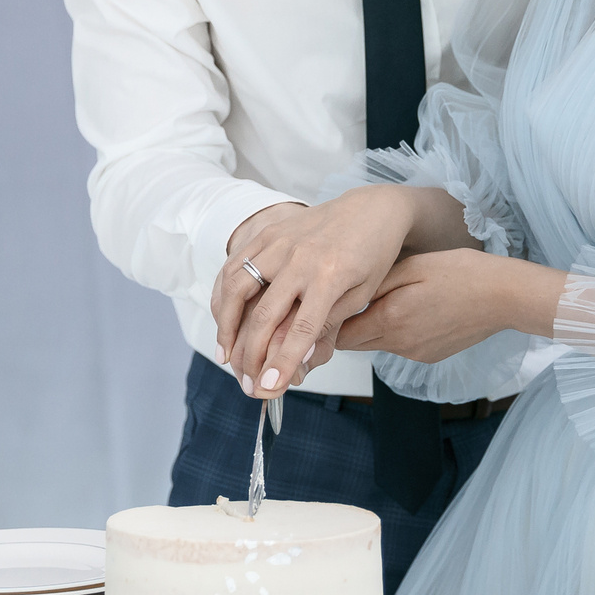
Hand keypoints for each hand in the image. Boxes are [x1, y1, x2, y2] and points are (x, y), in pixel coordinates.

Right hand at [212, 187, 419, 395]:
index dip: (283, 360)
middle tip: (246, 381)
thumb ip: (328, 322)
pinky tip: (223, 318)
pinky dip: (223, 294)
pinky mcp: (268, 232)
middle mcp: (301, 257)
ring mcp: (280, 242)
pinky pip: (235, 264)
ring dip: (225, 325)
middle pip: (264, 313)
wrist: (370, 209)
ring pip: (237, 286)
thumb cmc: (371, 256)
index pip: (301, 328)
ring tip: (225, 353)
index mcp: (331, 275)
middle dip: (250, 354)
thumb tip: (298, 358)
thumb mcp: (361, 294)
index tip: (269, 385)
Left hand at [337, 250, 559, 363]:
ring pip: (378, 344)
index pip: (340, 335)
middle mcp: (400, 344)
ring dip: (375, 327)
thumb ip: (374, 285)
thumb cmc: (460, 272)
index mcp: (391, 320)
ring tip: (392, 300)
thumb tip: (344, 298)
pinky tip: (416, 311)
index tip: (332, 303)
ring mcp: (416, 354)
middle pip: (355, 344)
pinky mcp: (430, 357)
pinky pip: (400, 347)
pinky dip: (397, 333)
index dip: (331, 321)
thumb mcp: (411, 267)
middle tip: (354, 300)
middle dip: (349, 325)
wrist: (503, 296)